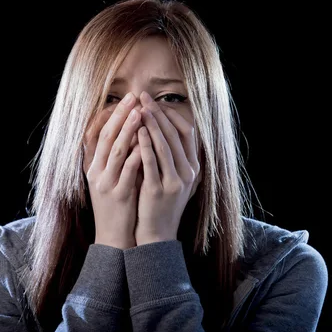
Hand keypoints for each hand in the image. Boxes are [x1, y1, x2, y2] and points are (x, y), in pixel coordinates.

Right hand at [83, 93, 142, 248]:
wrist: (113, 238)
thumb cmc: (116, 206)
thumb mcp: (109, 180)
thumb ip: (115, 159)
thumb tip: (128, 133)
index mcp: (93, 167)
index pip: (96, 134)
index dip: (108, 116)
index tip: (121, 100)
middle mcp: (96, 173)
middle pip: (105, 137)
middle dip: (119, 116)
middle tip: (132, 97)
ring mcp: (106, 184)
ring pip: (115, 151)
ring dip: (128, 130)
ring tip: (139, 113)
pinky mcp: (119, 195)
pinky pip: (128, 171)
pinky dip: (136, 155)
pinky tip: (146, 143)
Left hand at [135, 91, 200, 245]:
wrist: (157, 234)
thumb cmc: (160, 203)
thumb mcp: (173, 178)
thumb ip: (171, 156)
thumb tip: (160, 127)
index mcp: (193, 167)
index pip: (186, 132)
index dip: (171, 114)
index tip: (156, 101)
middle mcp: (188, 173)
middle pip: (174, 135)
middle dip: (158, 113)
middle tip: (144, 97)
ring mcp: (175, 182)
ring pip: (164, 146)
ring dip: (151, 124)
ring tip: (139, 108)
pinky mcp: (160, 190)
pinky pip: (152, 162)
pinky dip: (145, 144)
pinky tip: (137, 131)